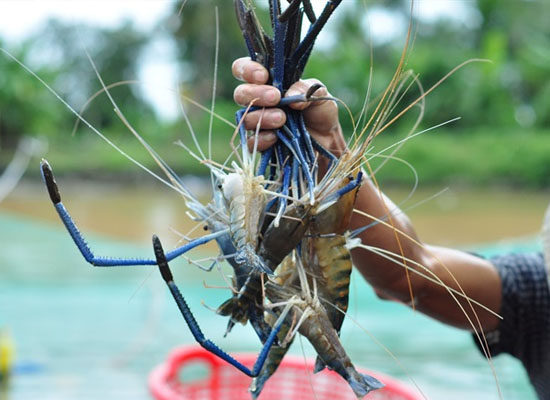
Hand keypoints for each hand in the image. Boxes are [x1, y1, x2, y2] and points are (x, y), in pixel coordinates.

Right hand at [232, 57, 346, 156]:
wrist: (327, 139)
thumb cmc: (319, 111)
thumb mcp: (319, 94)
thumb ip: (306, 89)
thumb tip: (290, 94)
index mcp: (268, 82)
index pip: (244, 69)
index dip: (247, 69)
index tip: (263, 76)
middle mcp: (259, 101)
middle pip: (241, 93)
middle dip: (256, 94)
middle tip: (275, 97)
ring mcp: (258, 122)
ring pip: (245, 117)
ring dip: (262, 116)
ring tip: (282, 118)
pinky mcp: (261, 142)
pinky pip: (251, 142)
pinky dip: (262, 138)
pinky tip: (275, 136)